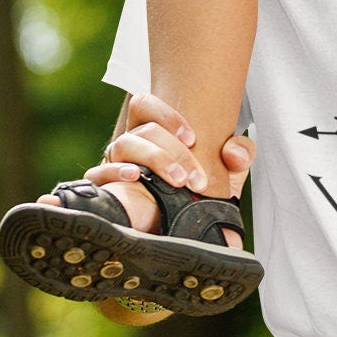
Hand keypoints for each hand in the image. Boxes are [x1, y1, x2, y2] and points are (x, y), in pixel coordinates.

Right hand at [76, 91, 254, 198]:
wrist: (184, 232)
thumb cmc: (200, 193)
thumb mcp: (227, 175)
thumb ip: (239, 155)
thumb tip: (234, 152)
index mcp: (154, 132)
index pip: (146, 104)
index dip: (166, 115)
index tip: (192, 138)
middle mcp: (132, 144)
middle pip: (141, 129)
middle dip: (170, 150)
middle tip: (191, 176)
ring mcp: (115, 164)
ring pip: (122, 145)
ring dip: (152, 159)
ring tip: (175, 180)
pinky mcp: (105, 189)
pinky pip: (97, 174)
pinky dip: (113, 171)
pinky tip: (134, 177)